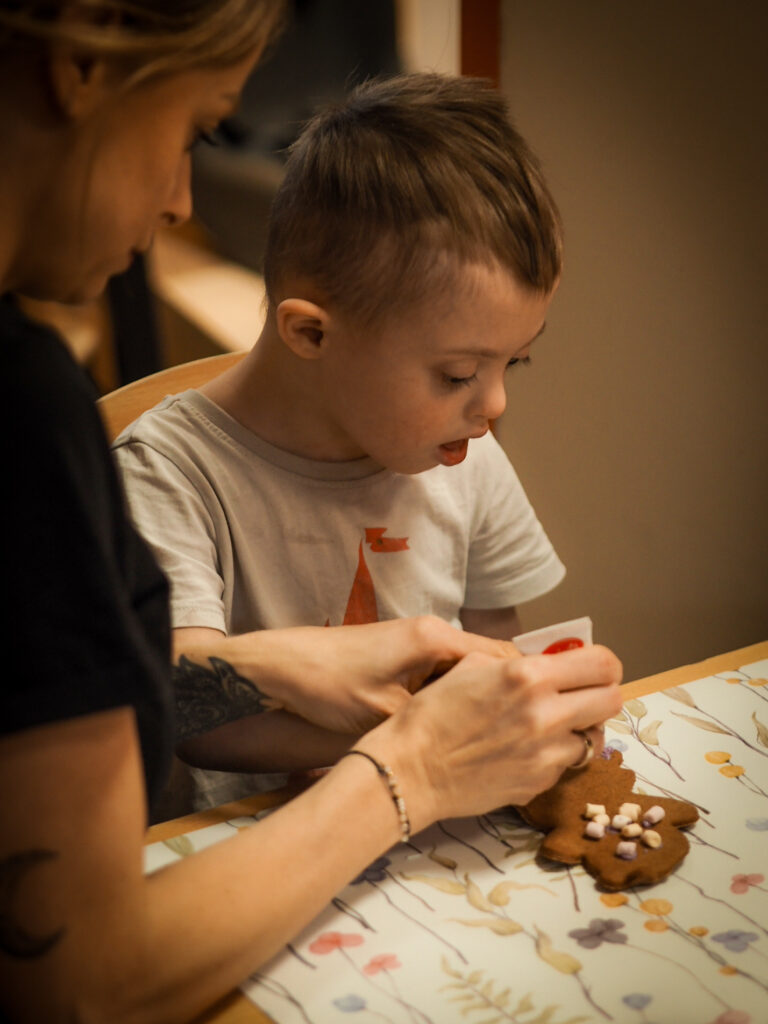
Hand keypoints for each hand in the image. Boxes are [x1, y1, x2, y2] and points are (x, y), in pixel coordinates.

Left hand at [240, 616, 520, 733]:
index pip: (504, 657)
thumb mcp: (386, 711)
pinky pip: (449, 674)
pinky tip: (464, 725)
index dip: (530, 686)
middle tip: (531, 731)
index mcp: (436, 638)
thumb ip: (436, 719)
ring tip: (504, 733)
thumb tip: (480, 739)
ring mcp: (419, 642)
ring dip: (487, 697)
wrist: (283, 668)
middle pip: (493, 663)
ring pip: (471, 670)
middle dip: (513, 694)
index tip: (551, 714)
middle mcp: (434, 633)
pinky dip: (461, 696)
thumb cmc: (331, 685)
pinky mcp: (406, 655)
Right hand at [360, 645, 622, 831]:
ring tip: (550, 726)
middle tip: (581, 694)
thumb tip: (540, 663)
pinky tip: (526, 750)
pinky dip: (555, 755)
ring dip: (578, 728)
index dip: (603, 663)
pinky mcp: (540, 783)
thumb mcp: (469, 667)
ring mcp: (546, 754)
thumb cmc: (430, 714)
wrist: (409, 770)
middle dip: (600, 693)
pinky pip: (565, 764)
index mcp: (527, 676)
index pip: (603, 664)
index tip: (593, 666)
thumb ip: (512, 662)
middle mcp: (545, 714)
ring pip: (593, 738)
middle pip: (612, 700)